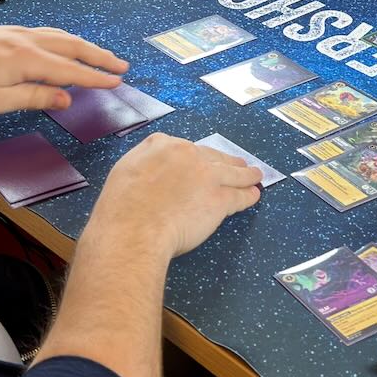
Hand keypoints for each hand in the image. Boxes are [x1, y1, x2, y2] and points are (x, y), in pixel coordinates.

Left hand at [0, 26, 126, 113]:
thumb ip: (34, 97)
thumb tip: (66, 97)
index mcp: (26, 58)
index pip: (70, 69)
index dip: (96, 78)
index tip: (118, 82)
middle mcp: (26, 40)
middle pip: (71, 46)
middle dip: (98, 57)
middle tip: (122, 66)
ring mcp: (15, 32)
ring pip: (59, 36)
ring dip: (84, 46)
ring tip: (101, 56)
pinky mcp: (6, 31)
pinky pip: (46, 33)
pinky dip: (65, 40)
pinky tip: (64, 45)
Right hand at [93, 133, 263, 257]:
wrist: (134, 230)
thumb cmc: (122, 210)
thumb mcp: (124, 173)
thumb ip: (142, 165)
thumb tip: (150, 170)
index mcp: (162, 145)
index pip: (185, 147)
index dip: (195, 157)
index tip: (199, 162)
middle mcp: (187, 155)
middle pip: (213, 156)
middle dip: (224, 161)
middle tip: (236, 164)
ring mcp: (207, 175)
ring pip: (232, 172)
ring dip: (246, 174)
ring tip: (254, 175)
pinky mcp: (219, 198)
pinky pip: (239, 195)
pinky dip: (248, 195)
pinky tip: (252, 195)